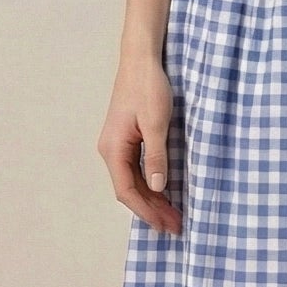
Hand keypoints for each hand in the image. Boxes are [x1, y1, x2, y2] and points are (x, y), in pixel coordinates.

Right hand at [99, 53, 182, 235]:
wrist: (140, 60)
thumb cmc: (147, 87)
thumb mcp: (156, 123)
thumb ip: (156, 156)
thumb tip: (156, 187)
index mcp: (113, 149)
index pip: (126, 191)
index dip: (146, 211)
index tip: (165, 224)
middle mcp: (110, 150)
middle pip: (129, 190)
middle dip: (151, 210)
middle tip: (175, 226)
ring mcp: (117, 145)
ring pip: (132, 182)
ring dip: (151, 200)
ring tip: (173, 215)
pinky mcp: (126, 139)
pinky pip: (135, 170)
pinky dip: (149, 184)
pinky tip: (164, 193)